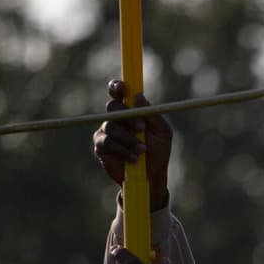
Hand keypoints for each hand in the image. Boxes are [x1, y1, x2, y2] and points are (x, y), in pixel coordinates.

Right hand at [92, 79, 172, 210]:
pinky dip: (122, 150)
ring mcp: (106, 131)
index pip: (119, 92)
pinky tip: (134, 158)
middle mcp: (116, 118)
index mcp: (131, 110)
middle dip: (127, 116)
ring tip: (142, 150)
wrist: (152, 176)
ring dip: (128, 138)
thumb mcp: (162, 132)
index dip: (117, 87)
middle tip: (141, 128)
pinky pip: (107, 143)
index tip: (122, 89)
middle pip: (113, 107)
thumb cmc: (158, 151)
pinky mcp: (101, 147)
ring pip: (110, 126)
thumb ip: (153, 114)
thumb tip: (138, 96)